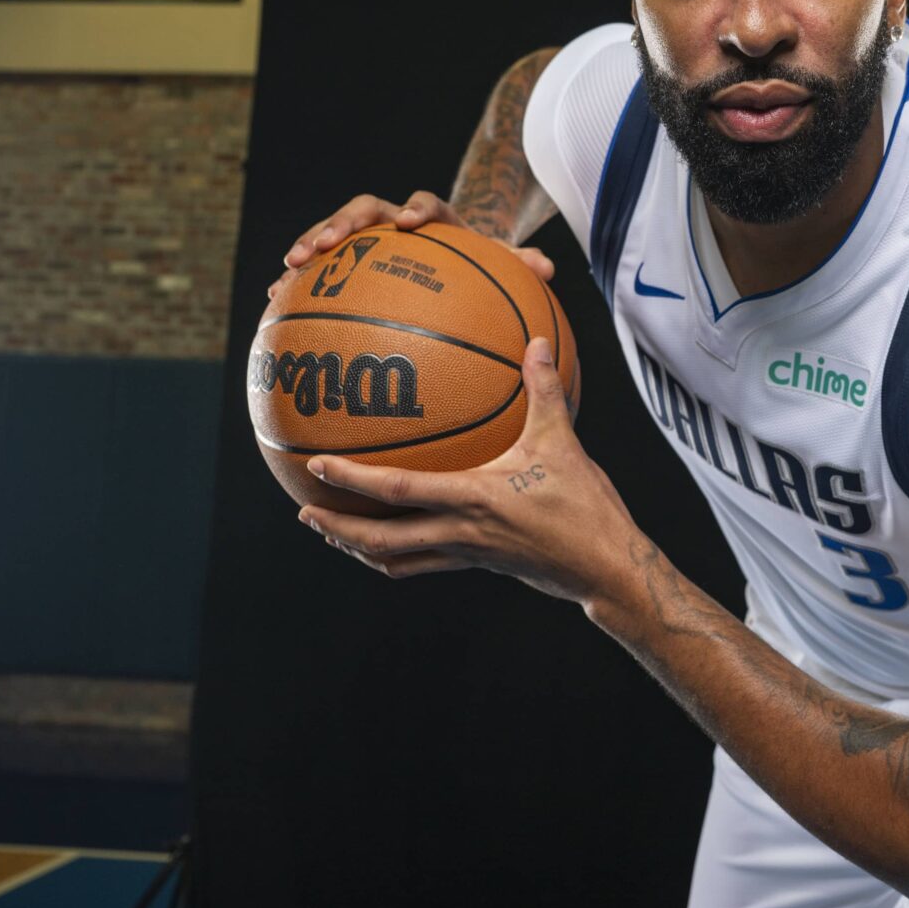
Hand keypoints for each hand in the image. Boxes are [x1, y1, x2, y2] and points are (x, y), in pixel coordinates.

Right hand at [267, 190, 553, 301]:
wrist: (452, 256)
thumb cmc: (477, 264)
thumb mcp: (499, 263)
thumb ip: (520, 262)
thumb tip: (549, 269)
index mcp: (434, 219)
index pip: (426, 204)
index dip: (416, 210)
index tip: (408, 223)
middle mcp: (395, 221)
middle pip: (365, 209)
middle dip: (343, 224)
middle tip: (326, 245)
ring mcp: (367, 238)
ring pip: (333, 231)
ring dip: (310, 243)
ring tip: (288, 268)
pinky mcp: (346, 258)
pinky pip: (318, 262)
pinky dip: (298, 277)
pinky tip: (274, 298)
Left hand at [294, 336, 639, 608]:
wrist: (605, 566)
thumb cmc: (586, 505)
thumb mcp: (564, 441)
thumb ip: (544, 390)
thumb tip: (536, 341)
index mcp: (472, 497)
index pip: (396, 489)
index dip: (351, 478)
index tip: (316, 463)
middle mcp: (459, 531)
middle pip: (380, 540)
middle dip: (337, 529)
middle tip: (304, 511)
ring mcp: (466, 553)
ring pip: (395, 560)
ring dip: (358, 548)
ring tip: (332, 533)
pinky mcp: (478, 564)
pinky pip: (423, 563)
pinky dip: (396, 554)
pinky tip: (391, 539)